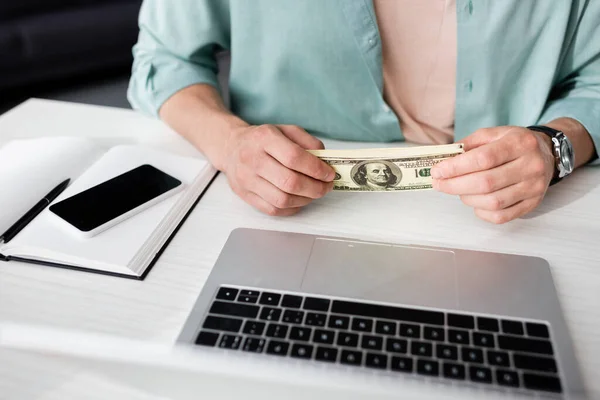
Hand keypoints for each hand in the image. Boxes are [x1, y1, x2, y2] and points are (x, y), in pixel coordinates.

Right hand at [220, 124, 334, 215]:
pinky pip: (273, 210)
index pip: (294, 157)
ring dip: (305, 200)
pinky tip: (299, 200)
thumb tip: (325, 161)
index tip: (329, 174)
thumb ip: (308, 142)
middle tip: (326, 186)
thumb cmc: (262, 140)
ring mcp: (246, 180)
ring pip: (282, 200)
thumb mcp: (286, 130)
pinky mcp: (245, 195)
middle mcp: (252, 159)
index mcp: (264, 138)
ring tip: (314, 193)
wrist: (231, 147)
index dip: (316, 169)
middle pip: (290, 182)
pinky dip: (292, 208)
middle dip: (315, 188)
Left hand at [431, 126, 555, 223]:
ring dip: (467, 198)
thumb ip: (468, 144)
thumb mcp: (493, 134)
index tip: (437, 171)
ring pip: (493, 202)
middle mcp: (531, 165)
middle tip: (439, 183)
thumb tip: (444, 160)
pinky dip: (481, 212)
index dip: (456, 167)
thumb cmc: (514, 144)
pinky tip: (475, 201)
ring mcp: (533, 187)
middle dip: (455, 185)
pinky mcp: (532, 204)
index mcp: (520, 143)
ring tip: (458, 189)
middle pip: (486, 183)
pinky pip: (501, 216)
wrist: (546, 154)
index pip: (483, 158)